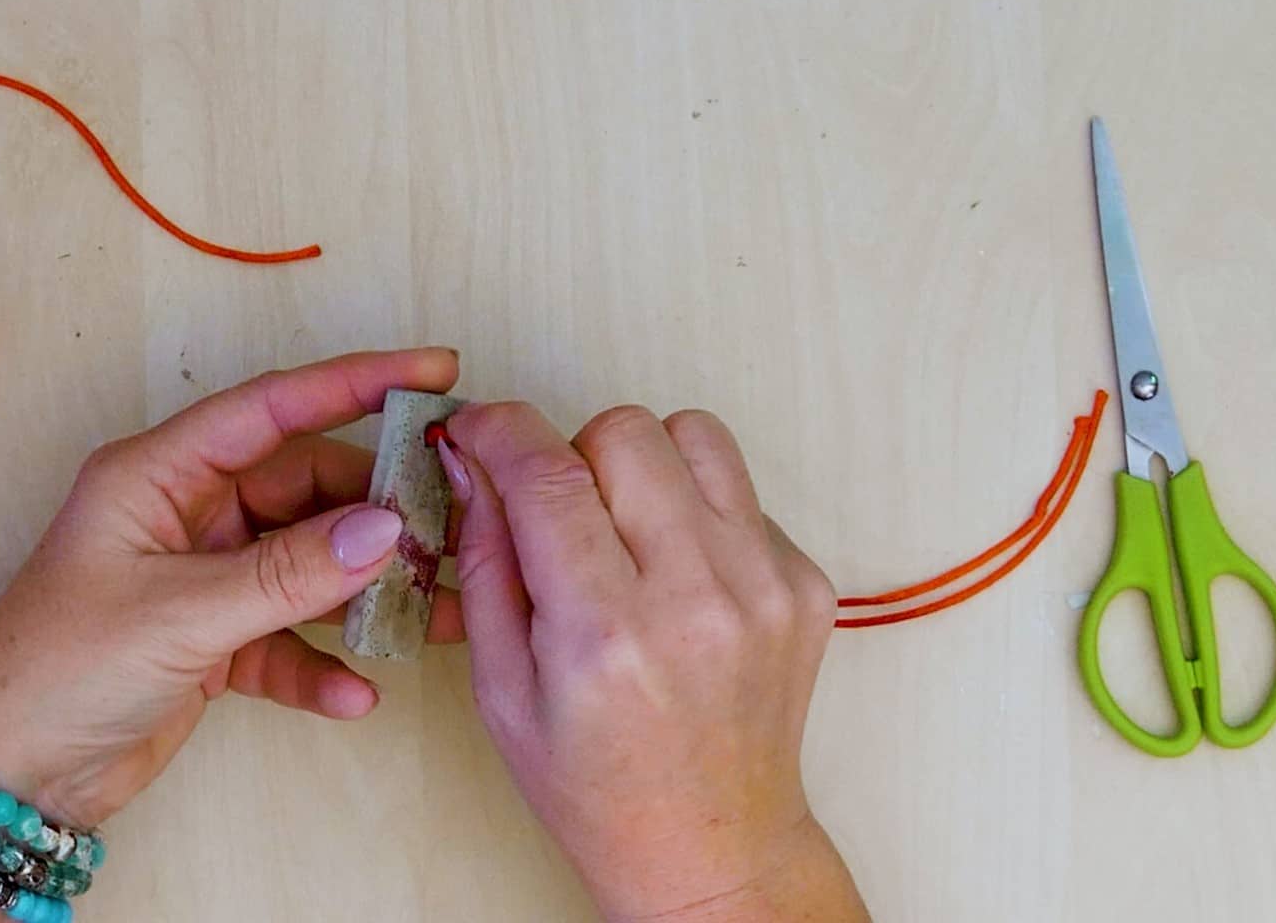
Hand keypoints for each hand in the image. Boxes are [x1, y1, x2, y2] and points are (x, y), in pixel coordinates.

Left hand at [0, 348, 464, 828]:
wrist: (3, 778)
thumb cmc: (56, 669)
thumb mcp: (178, 614)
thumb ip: (287, 573)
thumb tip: (387, 531)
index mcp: (158, 473)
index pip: (271, 408)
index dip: (355, 382)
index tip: (435, 373)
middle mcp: (185, 513)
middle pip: (305, 488)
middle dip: (377, 510)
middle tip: (452, 526)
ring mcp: (202, 577)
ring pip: (307, 564)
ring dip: (364, 592)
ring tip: (435, 612)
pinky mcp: (212, 642)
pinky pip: (286, 638)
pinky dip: (320, 664)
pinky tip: (355, 694)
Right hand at [440, 402, 865, 921]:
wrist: (711, 847)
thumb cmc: (594, 784)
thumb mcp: (500, 687)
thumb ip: (482, 560)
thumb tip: (469, 459)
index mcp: (606, 634)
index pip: (548, 473)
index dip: (499, 429)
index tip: (477, 429)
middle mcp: (698, 598)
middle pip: (625, 431)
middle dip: (573, 455)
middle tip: (561, 518)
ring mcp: (765, 585)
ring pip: (694, 434)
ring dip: (644, 466)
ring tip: (626, 537)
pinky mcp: (806, 582)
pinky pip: (738, 489)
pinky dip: (695, 512)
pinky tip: (677, 580)